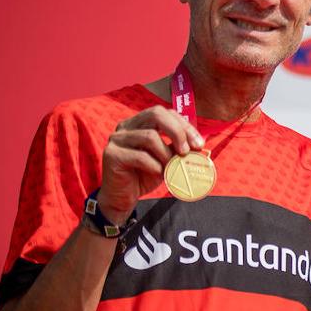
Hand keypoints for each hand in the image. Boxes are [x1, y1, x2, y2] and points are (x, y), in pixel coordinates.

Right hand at [100, 106, 204, 223]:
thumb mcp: (166, 159)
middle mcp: (126, 126)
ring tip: (169, 168)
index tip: (199, 144)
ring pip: (150, 137)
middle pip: (156, 114)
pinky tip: (157, 173)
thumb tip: (199, 144)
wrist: (122, 198)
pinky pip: (140, 156)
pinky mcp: (112, 155)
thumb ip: (178, 148)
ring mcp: (117, 139)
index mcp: (139, 123)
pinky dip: (154, 166)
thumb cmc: (145, 175)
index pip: (165, 113)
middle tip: (186, 151)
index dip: (184, 126)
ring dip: (166, 154)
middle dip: (178, 132)